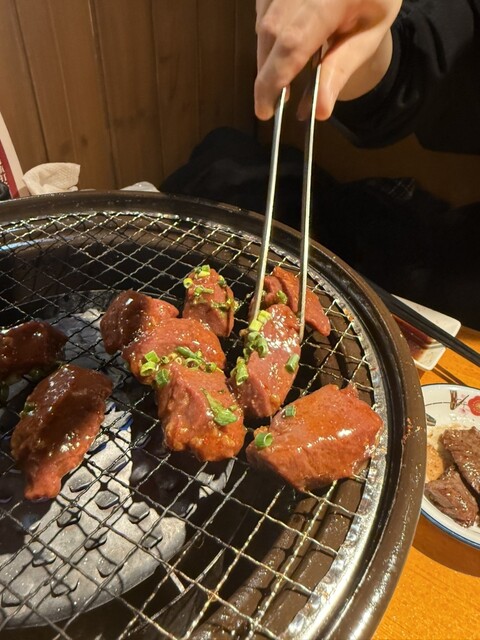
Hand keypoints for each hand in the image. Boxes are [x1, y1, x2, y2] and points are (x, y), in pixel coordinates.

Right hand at [255, 0, 401, 120]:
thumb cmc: (373, 1)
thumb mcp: (368, 36)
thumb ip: (341, 69)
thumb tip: (319, 110)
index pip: (293, 42)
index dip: (274, 80)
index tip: (265, 111)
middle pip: (270, 32)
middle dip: (266, 72)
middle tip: (271, 102)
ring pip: (262, 22)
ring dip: (267, 54)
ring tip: (282, 76)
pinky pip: (263, 10)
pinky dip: (269, 33)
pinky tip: (283, 44)